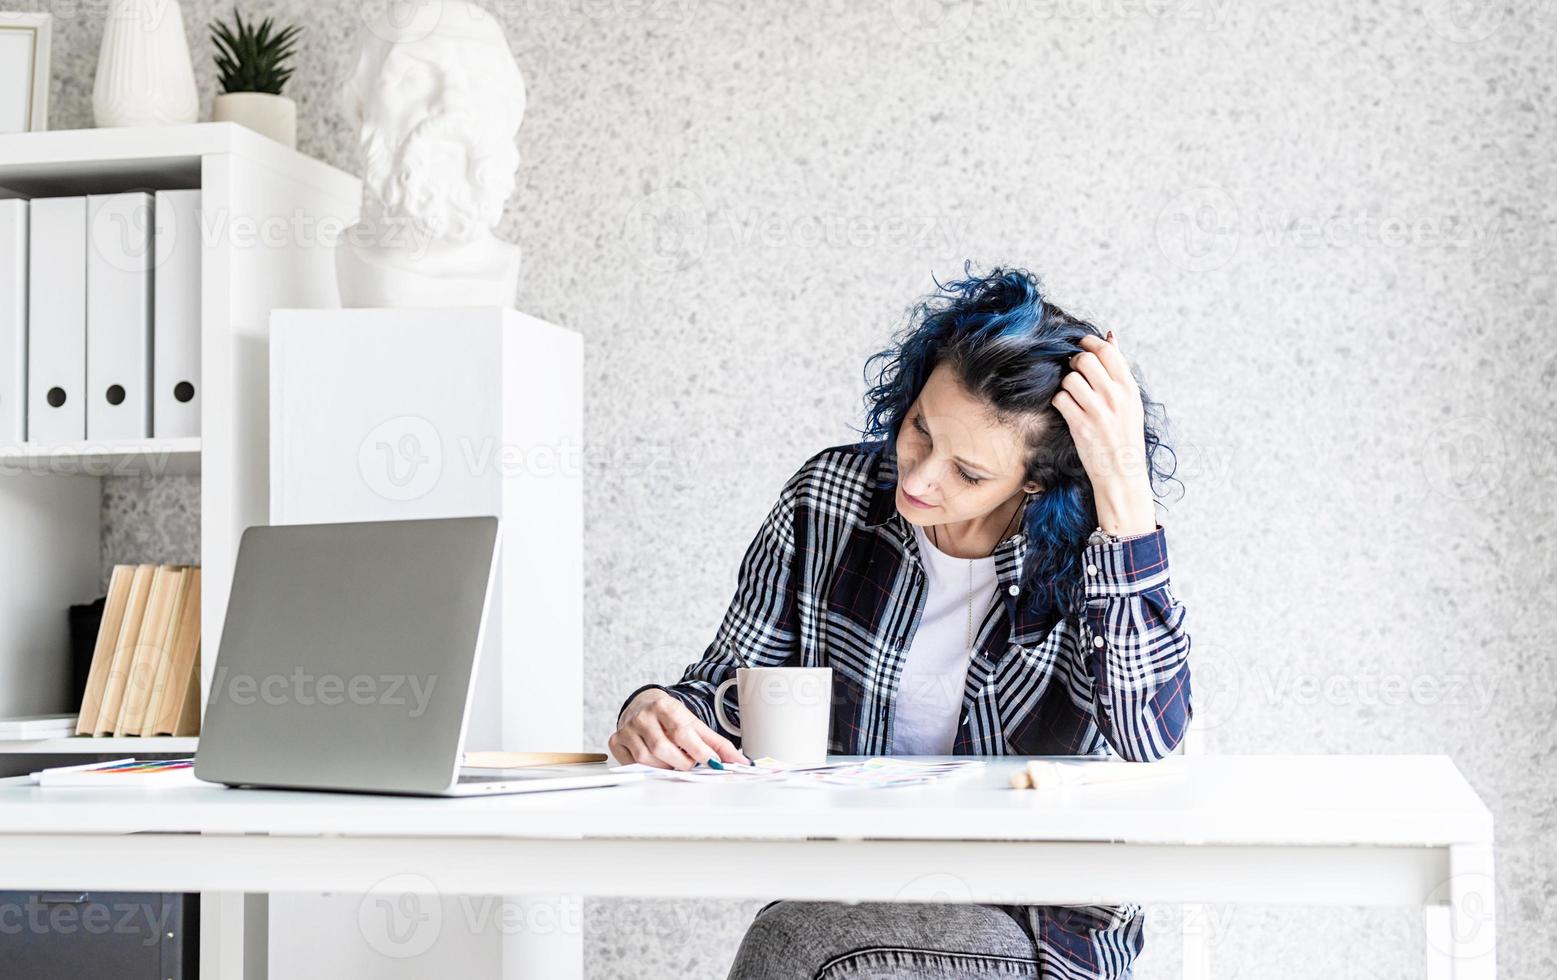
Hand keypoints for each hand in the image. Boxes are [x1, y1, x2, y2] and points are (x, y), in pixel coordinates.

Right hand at [608, 688, 748, 769]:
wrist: (644, 704)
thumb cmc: (671, 718)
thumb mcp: (695, 724)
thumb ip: (717, 743)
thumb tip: (740, 762)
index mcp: (665, 706)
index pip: (683, 732)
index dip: (700, 752)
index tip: (714, 764)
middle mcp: (643, 715)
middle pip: (662, 748)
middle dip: (681, 762)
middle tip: (690, 764)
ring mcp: (627, 728)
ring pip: (646, 759)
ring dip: (665, 766)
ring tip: (673, 760)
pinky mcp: (616, 741)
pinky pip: (631, 763)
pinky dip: (646, 767)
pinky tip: (655, 760)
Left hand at [1050, 329, 1155, 536]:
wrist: (1122, 474)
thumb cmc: (1125, 436)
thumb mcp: (1131, 401)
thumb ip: (1119, 369)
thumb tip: (1111, 336)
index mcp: (1129, 388)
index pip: (1107, 351)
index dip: (1089, 343)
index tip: (1081, 347)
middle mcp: (1115, 397)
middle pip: (1084, 360)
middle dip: (1073, 363)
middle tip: (1073, 373)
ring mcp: (1098, 411)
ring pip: (1069, 379)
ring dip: (1066, 385)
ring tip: (1072, 396)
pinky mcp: (1081, 425)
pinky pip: (1060, 399)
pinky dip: (1059, 402)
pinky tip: (1067, 410)